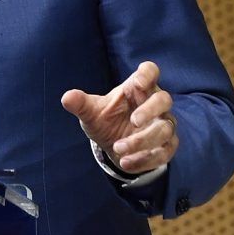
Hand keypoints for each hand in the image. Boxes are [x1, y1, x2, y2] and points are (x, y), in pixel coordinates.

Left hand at [61, 61, 178, 173]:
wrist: (113, 145)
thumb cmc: (106, 120)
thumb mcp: (91, 112)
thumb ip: (81, 104)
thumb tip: (66, 98)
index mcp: (137, 88)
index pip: (150, 72)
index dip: (147, 74)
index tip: (138, 82)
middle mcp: (155, 104)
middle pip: (164, 99)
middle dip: (150, 110)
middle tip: (133, 121)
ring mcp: (163, 124)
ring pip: (165, 129)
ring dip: (142, 141)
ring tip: (118, 148)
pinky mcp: (166, 145)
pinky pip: (164, 152)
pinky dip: (146, 159)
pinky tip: (126, 163)